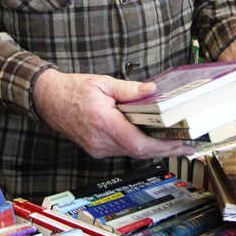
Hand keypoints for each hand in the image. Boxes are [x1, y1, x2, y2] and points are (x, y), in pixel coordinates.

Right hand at [33, 69, 190, 159]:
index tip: (180, 144)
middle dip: (165, 150)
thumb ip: (129, 89)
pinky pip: (123, 150)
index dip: (162, 146)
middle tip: (187, 146)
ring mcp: (98, 148)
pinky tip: (151, 139)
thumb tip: (151, 90)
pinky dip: (139, 145)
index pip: (138, 142)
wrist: (48, 99)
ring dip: (153, 148)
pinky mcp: (97, 149)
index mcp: (103, 122)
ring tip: (175, 142)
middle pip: (139, 151)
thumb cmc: (73, 89)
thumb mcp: (103, 83)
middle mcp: (101, 140)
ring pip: (132, 152)